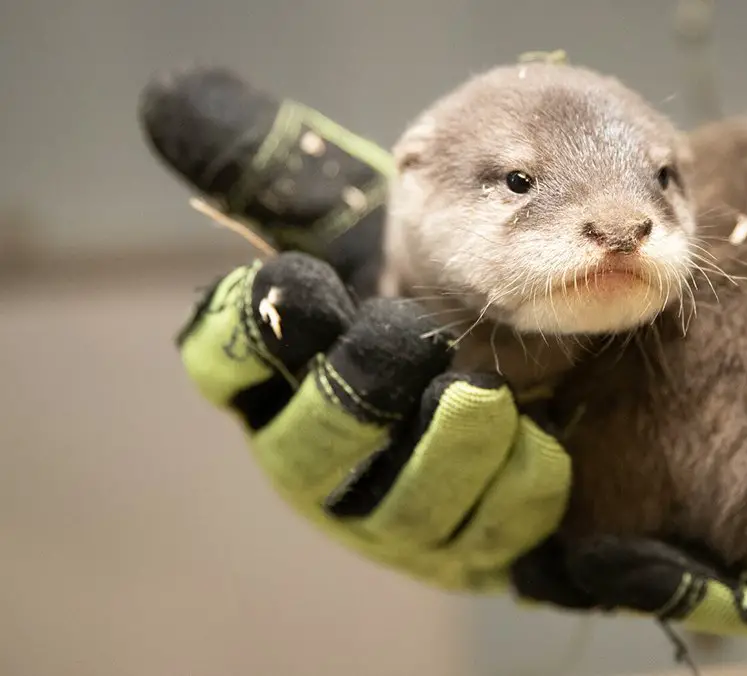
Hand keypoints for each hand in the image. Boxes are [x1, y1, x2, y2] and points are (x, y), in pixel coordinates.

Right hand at [145, 64, 572, 591]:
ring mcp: (395, 517)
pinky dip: (517, 488)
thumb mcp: (356, 243)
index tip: (299, 281)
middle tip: (410, 333)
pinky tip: (548, 445)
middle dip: (356, 392)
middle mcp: (323, 459)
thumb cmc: (418, 309)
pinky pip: (493, 532)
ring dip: (444, 449)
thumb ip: (283, 187)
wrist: (532, 389)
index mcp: (279, 384)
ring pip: (403, 505)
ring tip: (483, 395)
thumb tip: (173, 98)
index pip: (227, 370)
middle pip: (310, 449)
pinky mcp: (471, 549)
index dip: (247, 334)